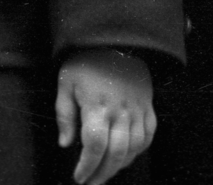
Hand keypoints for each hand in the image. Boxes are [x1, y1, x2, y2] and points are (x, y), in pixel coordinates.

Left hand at [56, 48, 154, 184]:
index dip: (88, 166)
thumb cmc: (86, 62)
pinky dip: (137, 152)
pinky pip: (147, 138)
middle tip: (91, 182)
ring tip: (105, 173)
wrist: (115, 41)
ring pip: (133, 149)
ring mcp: (138, 111)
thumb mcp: (65, 83)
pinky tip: (124, 157)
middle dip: (102, 173)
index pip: (95, 146)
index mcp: (97, 106)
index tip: (79, 177)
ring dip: (119, 166)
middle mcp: (121, 112)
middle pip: (116, 153)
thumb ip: (65, 115)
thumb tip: (65, 144)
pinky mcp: (148, 109)